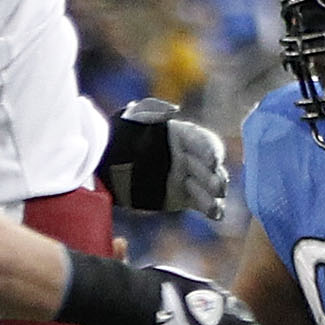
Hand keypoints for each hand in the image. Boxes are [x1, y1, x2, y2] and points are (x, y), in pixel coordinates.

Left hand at [98, 99, 231, 218]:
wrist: (107, 165)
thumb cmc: (121, 137)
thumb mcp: (134, 117)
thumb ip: (152, 110)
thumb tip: (173, 111)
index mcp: (183, 136)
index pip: (204, 141)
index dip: (210, 150)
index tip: (213, 160)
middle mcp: (189, 156)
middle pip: (210, 167)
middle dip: (215, 177)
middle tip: (216, 186)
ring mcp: (187, 177)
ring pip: (209, 187)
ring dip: (214, 197)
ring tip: (214, 207)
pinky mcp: (183, 197)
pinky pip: (202, 203)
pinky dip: (212, 209)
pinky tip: (217, 215)